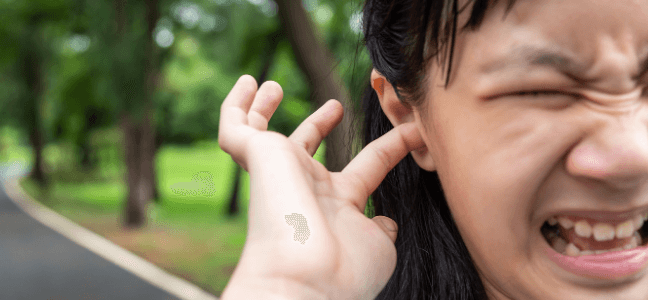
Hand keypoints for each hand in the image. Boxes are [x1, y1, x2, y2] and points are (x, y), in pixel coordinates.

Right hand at [218, 75, 425, 298]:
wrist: (306, 278)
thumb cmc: (345, 270)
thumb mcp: (378, 245)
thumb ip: (382, 226)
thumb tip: (387, 220)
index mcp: (339, 205)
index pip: (367, 168)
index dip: (390, 148)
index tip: (412, 131)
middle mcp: (307, 187)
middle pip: (309, 149)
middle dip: (320, 126)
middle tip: (336, 105)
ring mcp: (280, 172)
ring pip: (262, 137)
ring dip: (269, 111)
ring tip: (273, 86)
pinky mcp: (257, 157)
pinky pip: (234, 128)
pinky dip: (236, 104)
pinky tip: (247, 82)